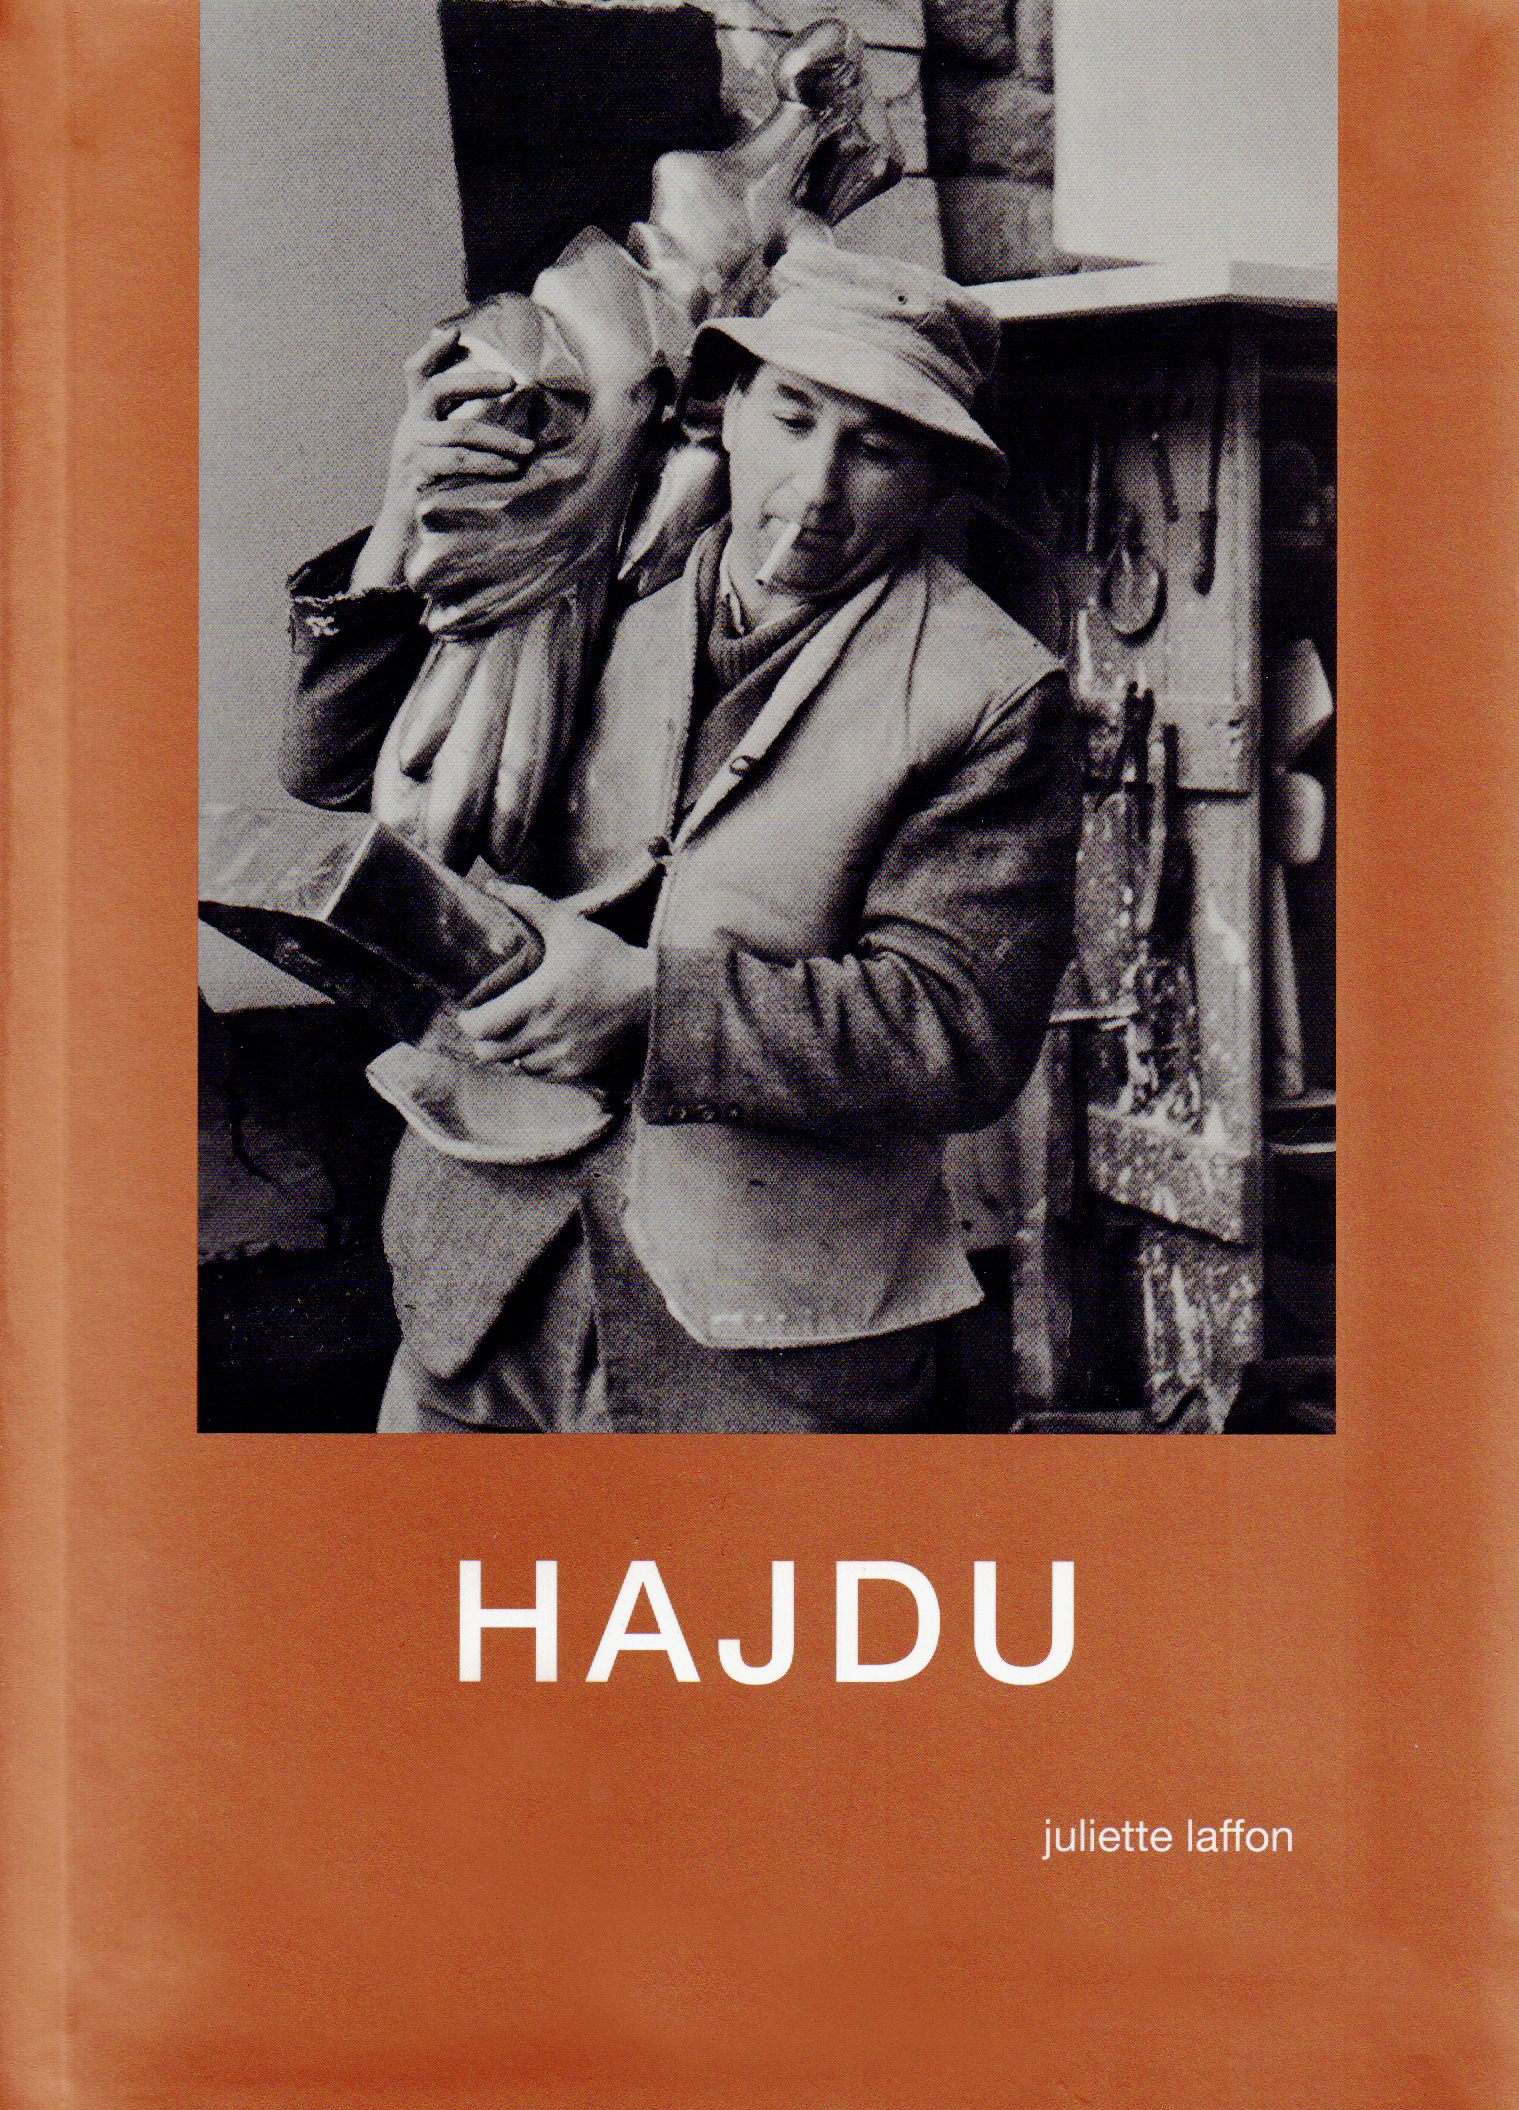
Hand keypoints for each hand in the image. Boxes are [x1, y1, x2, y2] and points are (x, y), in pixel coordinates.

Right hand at [350, 325, 536, 591]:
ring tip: (528, 448)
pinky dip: (488, 464)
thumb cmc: (433, 482)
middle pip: (437, 388)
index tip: (453, 332)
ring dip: (498, 438)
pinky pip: (458, 463)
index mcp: (416, 414)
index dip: (432, 350)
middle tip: (511, 381)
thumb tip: (502, 400)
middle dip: (475, 381)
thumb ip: (455, 421)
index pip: (416, 372)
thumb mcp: (438, 446)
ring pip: (459, 432)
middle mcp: (411, 426)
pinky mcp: (419, 475)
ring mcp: (413, 450)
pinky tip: (510, 469)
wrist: (404, 526)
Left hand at [457, 884, 654, 1086]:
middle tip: (490, 1021)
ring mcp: (561, 1055)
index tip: (471, 1010)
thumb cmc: (610, 959)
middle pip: (488, 1052)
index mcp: (536, 999)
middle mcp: (545, 1033)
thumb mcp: (570, 926)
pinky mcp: (578, 1069)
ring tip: (515, 1032)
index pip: (479, 1027)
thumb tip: (494, 886)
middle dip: (483, 1038)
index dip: (468, 1020)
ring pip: (512, 1066)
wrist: (654, 996)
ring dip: (508, 1051)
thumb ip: (529, 905)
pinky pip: (539, 1075)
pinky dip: (532, 1063)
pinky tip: (540, 1043)